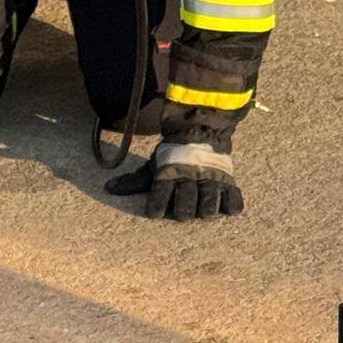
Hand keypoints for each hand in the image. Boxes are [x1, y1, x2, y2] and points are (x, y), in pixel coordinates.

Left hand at [105, 142, 242, 220]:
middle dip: (182, 210)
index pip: (159, 195)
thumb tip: (108, 188)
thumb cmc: (172, 155)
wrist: (199, 130)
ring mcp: (210, 179)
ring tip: (203, 211)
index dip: (155, 206)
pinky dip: (232, 204)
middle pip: (185, 204)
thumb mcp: (153, 166)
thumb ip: (134, 181)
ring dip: (206, 209)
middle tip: (182, 211)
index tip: (154, 211)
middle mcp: (189, 178)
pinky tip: (229, 209)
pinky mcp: (227, 180)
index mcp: (168, 174)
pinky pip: (233, 196)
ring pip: (209, 203)